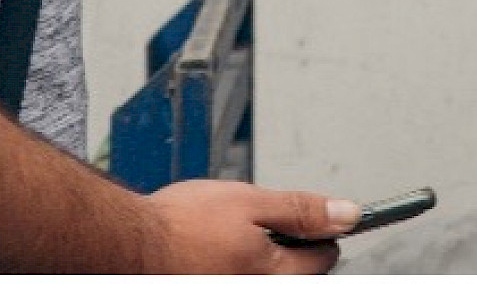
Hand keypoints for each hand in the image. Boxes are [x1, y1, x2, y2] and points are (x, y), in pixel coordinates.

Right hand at [143, 179, 356, 273]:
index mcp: (273, 274)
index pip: (322, 259)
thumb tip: (347, 215)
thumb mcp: (249, 201)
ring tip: (232, 240)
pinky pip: (244, 278)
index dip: (317, 232)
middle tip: (259, 227)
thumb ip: (301, 210)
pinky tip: (218, 252)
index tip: (305, 222)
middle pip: (298, 275)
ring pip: (270, 276)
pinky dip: (239, 266)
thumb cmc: (180, 224)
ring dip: (262, 260)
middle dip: (289, 249)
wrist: (129, 244)